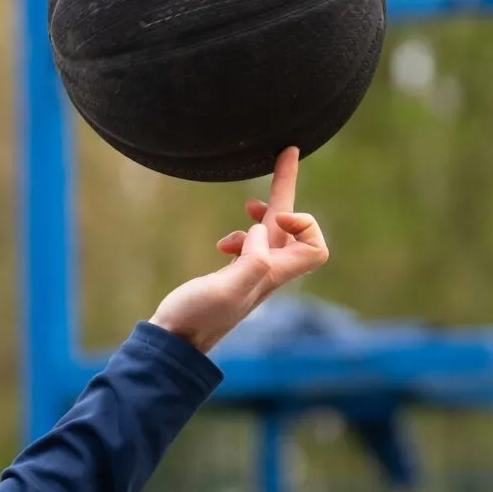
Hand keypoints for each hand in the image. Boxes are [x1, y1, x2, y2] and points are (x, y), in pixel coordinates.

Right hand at [147, 148, 329, 352]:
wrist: (176, 340)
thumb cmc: (196, 317)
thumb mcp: (224, 291)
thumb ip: (250, 262)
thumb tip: (262, 230)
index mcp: (273, 274)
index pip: (316, 247)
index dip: (304, 224)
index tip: (276, 217)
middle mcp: (269, 272)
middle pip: (295, 227)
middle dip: (289, 188)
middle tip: (288, 151)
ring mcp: (253, 273)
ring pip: (273, 233)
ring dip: (266, 212)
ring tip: (247, 205)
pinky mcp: (235, 275)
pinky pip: (253, 244)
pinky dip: (244, 233)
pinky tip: (223, 243)